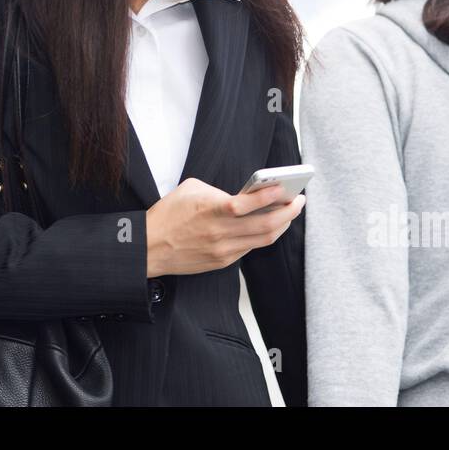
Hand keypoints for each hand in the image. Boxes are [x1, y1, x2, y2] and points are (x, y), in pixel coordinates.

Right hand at [144, 177, 304, 276]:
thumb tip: (242, 195)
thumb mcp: (191, 189)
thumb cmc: (168, 214)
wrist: (150, 247)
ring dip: (281, 225)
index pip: (248, 204)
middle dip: (288, 212)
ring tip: (289, 212)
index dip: (271, 196)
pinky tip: (269, 225)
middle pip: (266, 225)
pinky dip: (263, 235)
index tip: (286, 188)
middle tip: (298, 201)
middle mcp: (220, 232)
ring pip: (263, 239)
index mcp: (212, 210)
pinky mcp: (222, 261)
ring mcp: (223, 250)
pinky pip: (250, 247)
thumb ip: (219, 191)